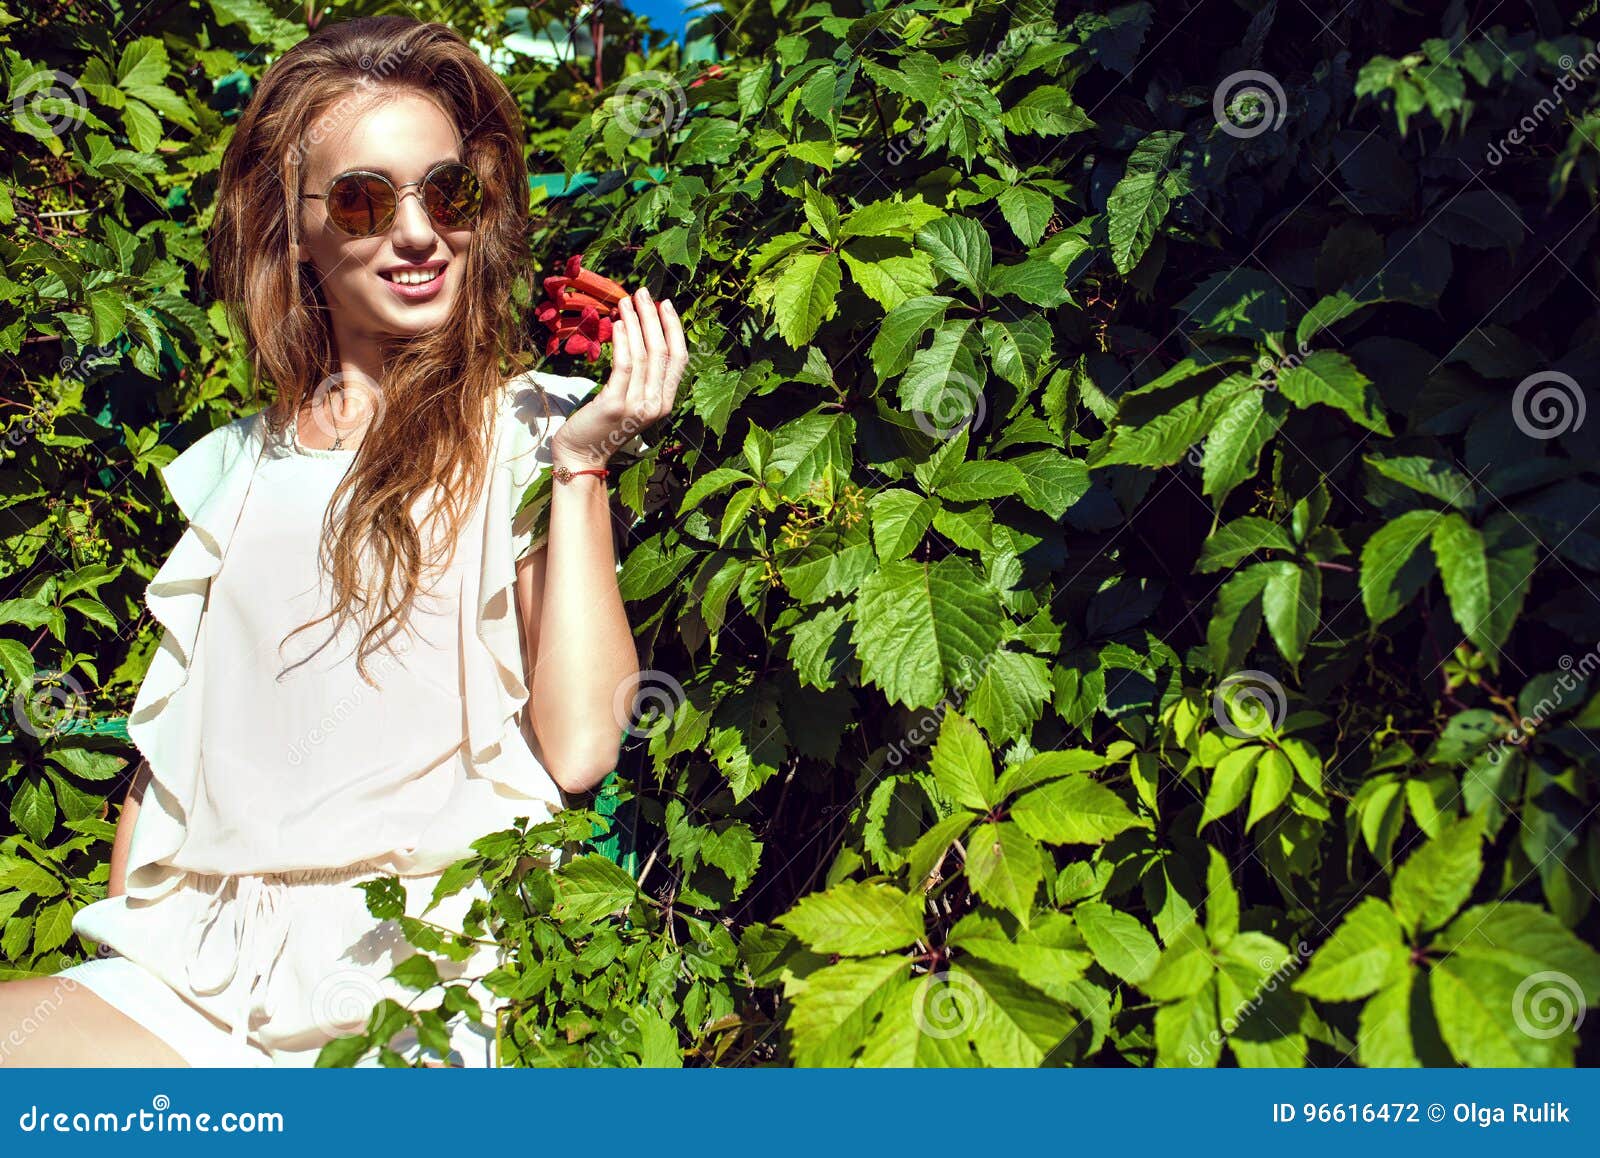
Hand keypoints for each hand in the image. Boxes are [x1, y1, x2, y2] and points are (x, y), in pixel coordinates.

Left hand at [549, 287, 686, 468]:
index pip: (679, 358)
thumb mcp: (631, 400)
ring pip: (643, 355)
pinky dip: (623, 341)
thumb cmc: (603, 423)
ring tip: (625, 301)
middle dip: (653, 317)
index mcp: (665, 402)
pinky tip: (618, 324)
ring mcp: (637, 407)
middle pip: (662, 352)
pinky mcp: (614, 405)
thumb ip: (642, 376)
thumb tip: (640, 332)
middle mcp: (657, 405)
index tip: (665, 303)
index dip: (674, 328)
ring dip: (636, 322)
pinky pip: (623, 366)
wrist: (583, 453)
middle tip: (643, 292)